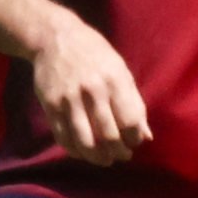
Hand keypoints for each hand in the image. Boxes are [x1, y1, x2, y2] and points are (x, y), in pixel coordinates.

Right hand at [26, 12, 151, 165]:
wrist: (55, 37)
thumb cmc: (95, 54)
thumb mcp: (120, 70)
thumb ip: (134, 103)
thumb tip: (146, 136)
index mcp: (114, 80)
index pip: (130, 121)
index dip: (134, 138)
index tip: (134, 142)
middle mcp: (92, 91)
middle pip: (108, 136)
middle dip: (118, 152)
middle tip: (121, 155)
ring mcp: (68, 99)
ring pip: (85, 142)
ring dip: (97, 158)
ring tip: (104, 160)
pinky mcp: (50, 105)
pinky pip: (63, 137)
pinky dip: (75, 150)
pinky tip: (83, 152)